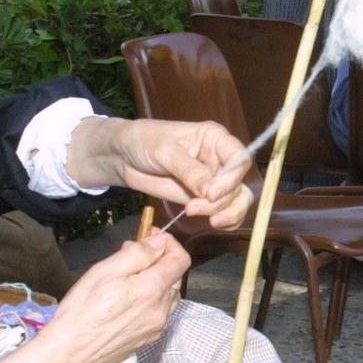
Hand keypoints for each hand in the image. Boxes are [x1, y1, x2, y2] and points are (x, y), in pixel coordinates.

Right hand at [0, 234, 190, 362]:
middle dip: (158, 261)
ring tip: (127, 279)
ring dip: (156, 281)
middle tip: (130, 257)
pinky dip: (151, 300)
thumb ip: (138, 254)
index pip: (181, 259)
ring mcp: (157, 327)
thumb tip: (160, 242)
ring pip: (168, 295)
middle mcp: (162, 310)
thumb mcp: (105, 271)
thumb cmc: (82, 309)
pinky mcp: (148, 339)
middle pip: (175, 277)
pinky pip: (159, 312)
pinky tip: (127, 301)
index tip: (150, 236)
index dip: (169, 243)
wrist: (70, 353)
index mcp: (153, 290)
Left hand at [70, 118, 255, 227]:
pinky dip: (223, 221)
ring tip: (192, 213)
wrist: (123, 157)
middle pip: (239, 184)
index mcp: (215, 138)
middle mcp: (220, 159)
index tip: (211, 193)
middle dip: (222, 201)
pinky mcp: (205, 198)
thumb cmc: (143, 141)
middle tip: (194, 208)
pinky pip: (225, 212)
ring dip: (224, 213)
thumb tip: (210, 191)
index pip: (239, 158)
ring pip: (237, 201)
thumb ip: (188, 170)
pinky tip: (208, 223)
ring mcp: (215, 180)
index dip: (231, 178)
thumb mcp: (164, 151)